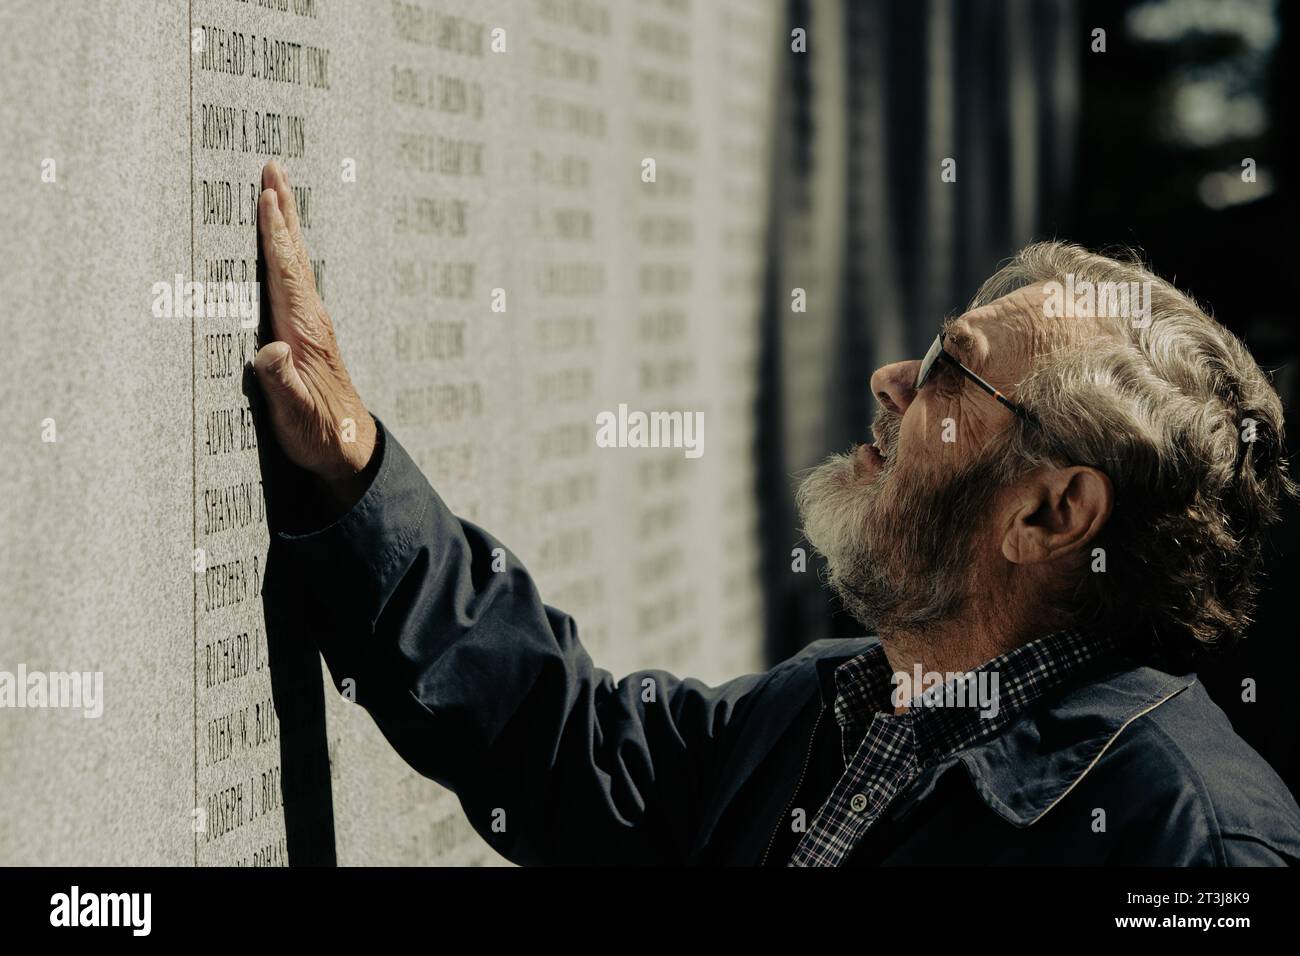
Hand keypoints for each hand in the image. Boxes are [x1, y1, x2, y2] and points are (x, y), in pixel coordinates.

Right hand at [253, 161, 375, 508]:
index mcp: (305, 332)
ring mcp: (313, 324)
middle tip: (274, 167)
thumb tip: (268, 353)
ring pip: (297, 263)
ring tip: (277, 189)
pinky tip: (283, 244)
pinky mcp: (310, 333)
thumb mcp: (296, 416)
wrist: (350, 449)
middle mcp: (312, 320)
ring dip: (286, 224)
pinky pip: (295, 279)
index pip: (287, 273)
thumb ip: (281, 384)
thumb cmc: (320, 434)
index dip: (275, 235)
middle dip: (284, 211)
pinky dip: (286, 252)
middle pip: (295, 255)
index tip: (268, 196)